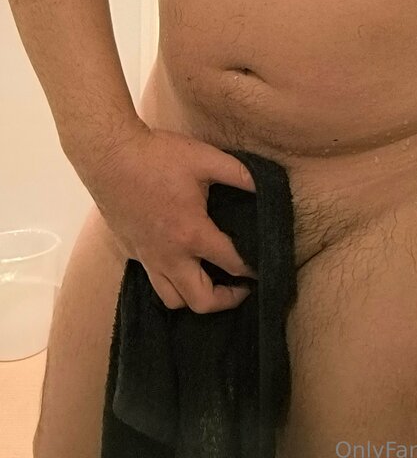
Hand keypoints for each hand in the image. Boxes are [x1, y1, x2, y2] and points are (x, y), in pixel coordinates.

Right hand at [82, 125, 257, 313]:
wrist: (109, 156)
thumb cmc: (157, 156)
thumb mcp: (205, 158)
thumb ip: (240, 173)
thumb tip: (266, 184)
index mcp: (192, 233)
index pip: (231, 264)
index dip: (252, 269)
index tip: (263, 269)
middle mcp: (170, 255)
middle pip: (201, 301)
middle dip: (227, 300)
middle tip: (241, 288)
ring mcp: (148, 257)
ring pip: (173, 299)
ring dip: (195, 297)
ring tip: (210, 282)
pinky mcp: (132, 251)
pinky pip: (153, 281)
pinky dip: (171, 283)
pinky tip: (180, 265)